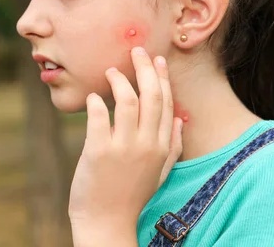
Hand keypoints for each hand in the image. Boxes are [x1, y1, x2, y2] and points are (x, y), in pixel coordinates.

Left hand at [69, 47, 183, 239]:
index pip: (166, 102)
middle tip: (135, 50)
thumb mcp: (159, 173)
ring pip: (127, 100)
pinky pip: (99, 116)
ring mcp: (123, 148)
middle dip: (144, 68)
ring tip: (111, 71)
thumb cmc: (131, 195)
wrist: (107, 223)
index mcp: (162, 147)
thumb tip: (180, 120)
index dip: (161, 77)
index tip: (156, 59)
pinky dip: (96, 101)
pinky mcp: (98, 152)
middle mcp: (147, 144)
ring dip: (119, 80)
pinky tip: (94, 96)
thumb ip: (172, 146)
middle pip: (151, 95)